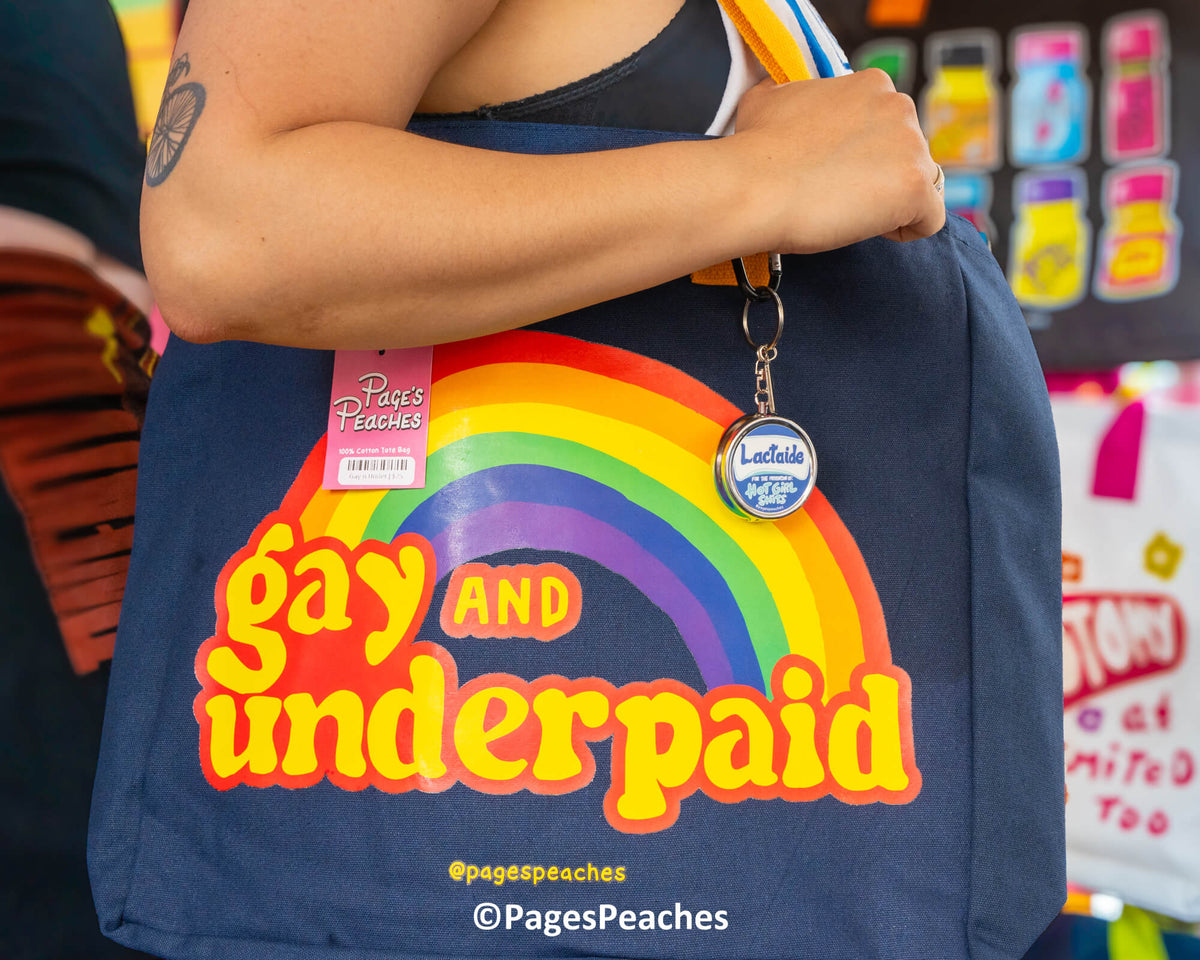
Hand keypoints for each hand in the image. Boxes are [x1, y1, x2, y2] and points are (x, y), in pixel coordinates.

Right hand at [732, 69, 945, 253]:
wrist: (752, 186)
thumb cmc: (754, 150)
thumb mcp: (769, 100)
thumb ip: (794, 98)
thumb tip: (783, 99)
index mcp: (871, 85)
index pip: (887, 126)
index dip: (863, 155)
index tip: (834, 171)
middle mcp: (899, 107)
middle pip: (908, 153)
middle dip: (880, 176)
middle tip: (837, 194)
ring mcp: (913, 146)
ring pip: (920, 184)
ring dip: (889, 202)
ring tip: (846, 212)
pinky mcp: (917, 185)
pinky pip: (930, 219)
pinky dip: (906, 230)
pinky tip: (870, 229)